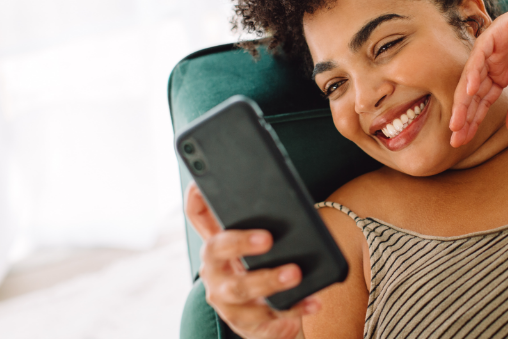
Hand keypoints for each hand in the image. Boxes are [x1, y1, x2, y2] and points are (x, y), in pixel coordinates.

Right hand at [185, 183, 319, 338]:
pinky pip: (267, 322)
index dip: (197, 197)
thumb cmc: (266, 269)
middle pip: (216, 252)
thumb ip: (263, 221)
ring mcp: (228, 302)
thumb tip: (285, 202)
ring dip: (269, 281)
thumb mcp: (259, 245)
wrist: (269, 318)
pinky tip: (309, 303)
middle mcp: (214, 272)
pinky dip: (289, 314)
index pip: (197, 214)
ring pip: (241, 291)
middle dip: (240, 243)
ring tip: (295, 274)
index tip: (205, 183)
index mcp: (217, 245)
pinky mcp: (248, 325)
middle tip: (268, 238)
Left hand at [449, 0, 507, 146]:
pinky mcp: (496, 32)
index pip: (482, 100)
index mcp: (500, 73)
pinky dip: (474, 72)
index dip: (472, 121)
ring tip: (457, 122)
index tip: (463, 141)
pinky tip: (469, 91)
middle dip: (463, 116)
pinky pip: (480, 54)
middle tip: (455, 139)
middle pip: (472, 92)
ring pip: (471, 76)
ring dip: (463, 99)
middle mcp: (491, 61)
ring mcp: (491, 47)